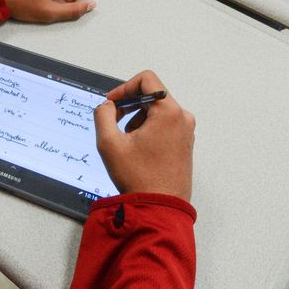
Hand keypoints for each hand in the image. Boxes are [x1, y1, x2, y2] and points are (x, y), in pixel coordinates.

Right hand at [94, 71, 194, 201]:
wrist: (159, 207)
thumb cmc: (140, 179)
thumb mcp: (109, 143)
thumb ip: (103, 115)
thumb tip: (107, 106)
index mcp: (169, 112)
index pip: (146, 80)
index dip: (124, 88)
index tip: (112, 103)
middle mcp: (182, 118)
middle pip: (151, 95)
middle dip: (129, 106)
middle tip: (114, 122)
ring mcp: (185, 131)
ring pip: (156, 111)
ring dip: (137, 119)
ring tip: (126, 142)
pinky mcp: (184, 143)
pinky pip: (164, 124)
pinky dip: (147, 129)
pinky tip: (137, 149)